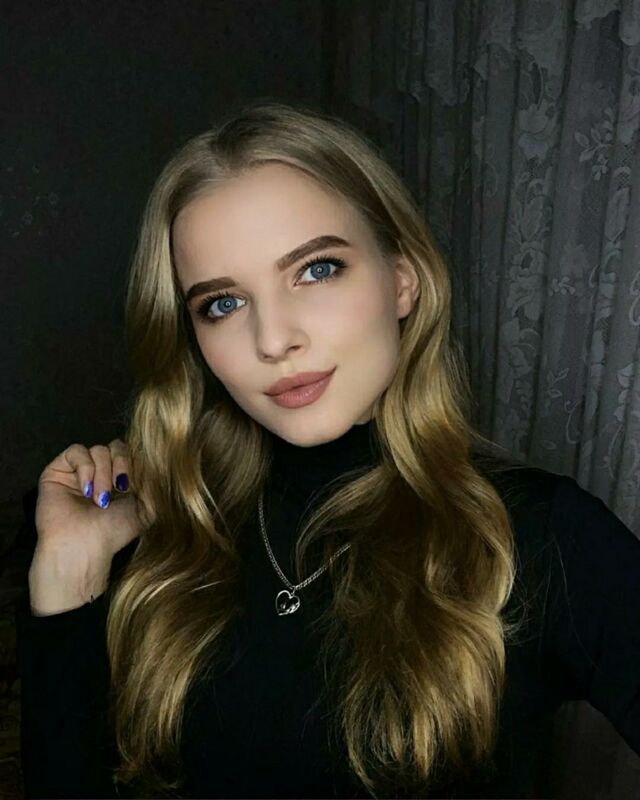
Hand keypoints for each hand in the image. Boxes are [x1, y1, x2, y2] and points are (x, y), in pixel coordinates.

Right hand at [34, 438, 148, 565]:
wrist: (84, 547)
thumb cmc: (114, 532)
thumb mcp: (148, 508)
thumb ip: (155, 484)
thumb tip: (159, 460)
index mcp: (122, 479)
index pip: (133, 453)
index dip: (136, 463)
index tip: (135, 485)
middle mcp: (101, 473)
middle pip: (116, 446)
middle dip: (122, 464)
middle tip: (120, 488)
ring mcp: (80, 471)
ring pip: (98, 449)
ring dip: (103, 473)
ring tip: (100, 499)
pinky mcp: (58, 470)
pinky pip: (76, 451)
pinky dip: (85, 468)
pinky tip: (86, 490)